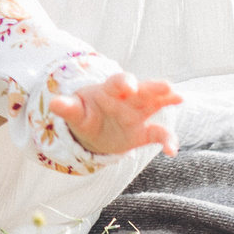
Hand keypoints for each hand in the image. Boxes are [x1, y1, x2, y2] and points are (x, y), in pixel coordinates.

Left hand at [48, 73, 181, 155]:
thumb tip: (53, 103)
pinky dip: (167, 141)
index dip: (123, 82)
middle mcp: (128, 99)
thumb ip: (67, 108)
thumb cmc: (84, 113)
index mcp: (109, 91)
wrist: (92, 129)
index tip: (128, 84)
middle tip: (167, 86)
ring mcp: (138, 114)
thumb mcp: (74, 112)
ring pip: (156, 105)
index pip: (117, 82)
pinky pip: (158, 134)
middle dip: (154, 87)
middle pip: (143, 89)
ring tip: (179, 98)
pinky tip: (172, 151)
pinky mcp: (144, 132)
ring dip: (167, 101)